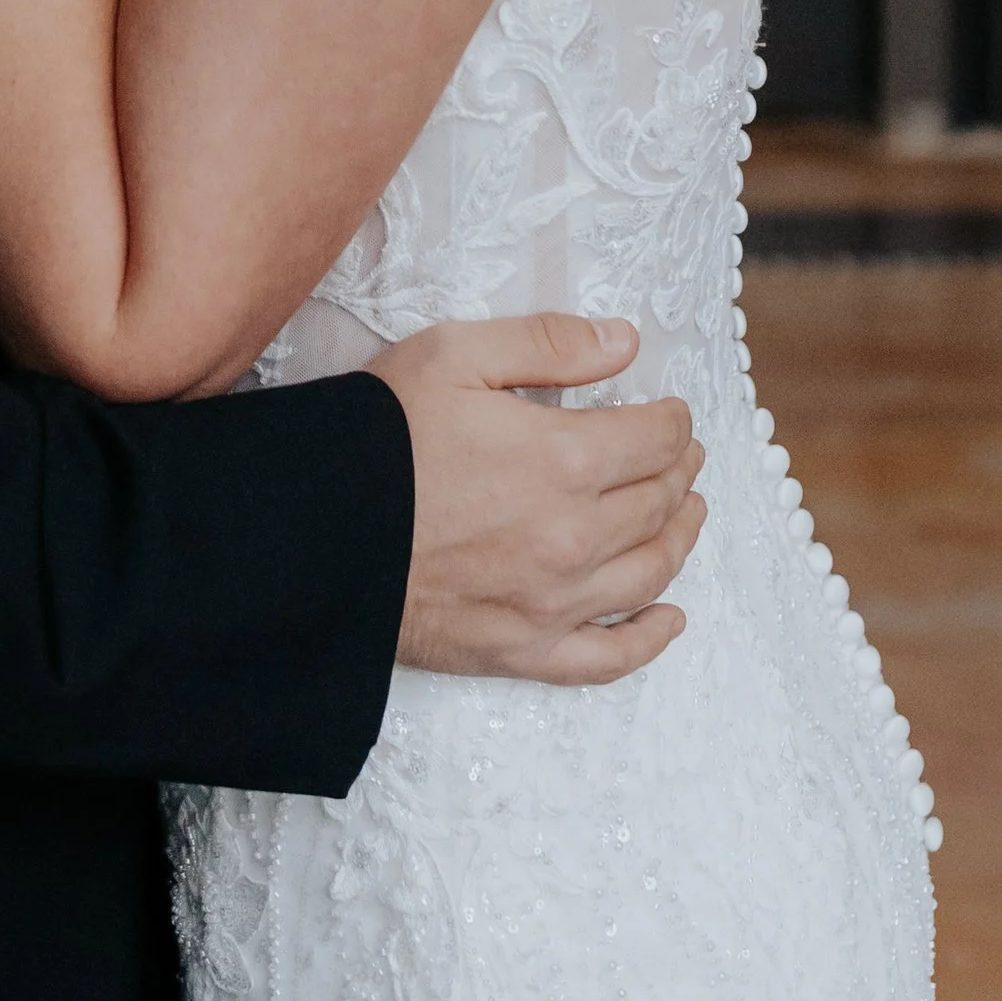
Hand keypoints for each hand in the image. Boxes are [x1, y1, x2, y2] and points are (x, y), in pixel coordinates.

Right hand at [375, 315, 703, 688]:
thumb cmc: (378, 437)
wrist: (312, 533)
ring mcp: (552, 602)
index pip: (655, 439)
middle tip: (682, 454)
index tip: (671, 412)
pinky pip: (608, 658)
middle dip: (679, 471)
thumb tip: (625, 343)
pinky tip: (671, 620)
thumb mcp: (455, 356)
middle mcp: (573, 538)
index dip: (673, 420)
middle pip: (658, 502)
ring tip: (689, 513)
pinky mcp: (523, 650)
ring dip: (681, 538)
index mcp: (563, 460)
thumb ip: (547, 344)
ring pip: (650, 573)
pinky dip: (650, 640)